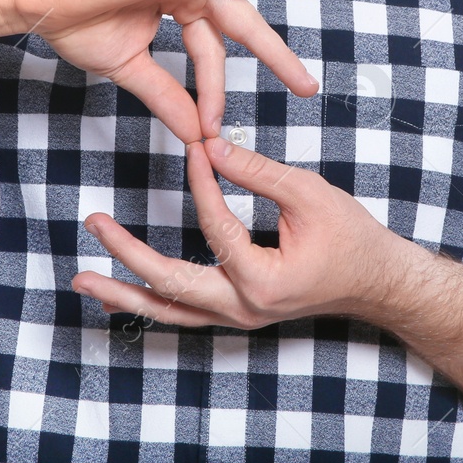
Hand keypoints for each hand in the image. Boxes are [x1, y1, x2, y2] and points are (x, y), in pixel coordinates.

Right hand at [0, 0, 346, 146]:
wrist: (41, 0)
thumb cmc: (76, 23)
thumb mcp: (131, 68)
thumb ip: (167, 95)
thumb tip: (194, 131)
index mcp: (177, 2)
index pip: (212, 51)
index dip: (214, 91)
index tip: (211, 129)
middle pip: (244, 15)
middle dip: (277, 51)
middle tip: (309, 84)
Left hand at [71, 134, 396, 327]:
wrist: (379, 282)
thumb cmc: (351, 238)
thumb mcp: (309, 195)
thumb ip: (256, 171)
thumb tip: (209, 146)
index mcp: (262, 281)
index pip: (215, 225)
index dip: (201, 181)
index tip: (194, 145)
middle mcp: (244, 309)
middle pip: (170, 287)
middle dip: (126, 256)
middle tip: (95, 224)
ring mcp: (238, 317)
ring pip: (170, 311)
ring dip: (125, 293)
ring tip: (83, 281)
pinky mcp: (237, 312)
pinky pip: (185, 311)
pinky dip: (152, 299)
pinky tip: (122, 290)